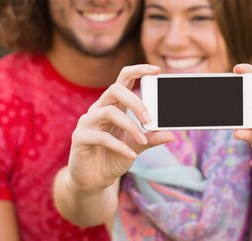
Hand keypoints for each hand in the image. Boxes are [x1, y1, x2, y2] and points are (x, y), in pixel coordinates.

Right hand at [66, 64, 173, 193]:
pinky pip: (101, 137)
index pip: (123, 78)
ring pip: (108, 112)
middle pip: (115, 89)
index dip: (139, 70)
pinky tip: (131, 155)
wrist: (94, 180)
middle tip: (150, 118)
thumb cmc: (113, 157)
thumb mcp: (136, 147)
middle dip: (135, 101)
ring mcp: (87, 122)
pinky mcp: (80, 138)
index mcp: (114, 105)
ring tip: (142, 140)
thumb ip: (151, 138)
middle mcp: (99, 109)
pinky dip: (120, 146)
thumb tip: (171, 134)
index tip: (157, 70)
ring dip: (129, 125)